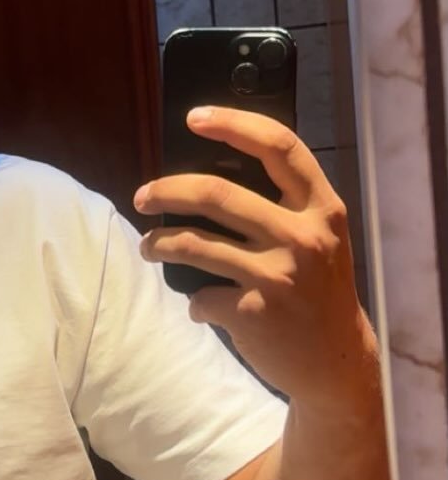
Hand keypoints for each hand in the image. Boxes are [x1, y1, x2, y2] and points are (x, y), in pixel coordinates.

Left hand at [133, 106, 378, 411]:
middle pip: (217, 194)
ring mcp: (278, 276)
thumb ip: (281, 208)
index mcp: (322, 209)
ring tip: (147, 248)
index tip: (194, 116)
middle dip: (166, 191)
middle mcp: (303, 237)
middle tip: (142, 197)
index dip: (235, 123)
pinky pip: (200, 297)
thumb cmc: (317, 290)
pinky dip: (194, 303)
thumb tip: (204, 180)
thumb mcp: (319, 239)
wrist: (337, 363)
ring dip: (158, 245)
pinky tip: (202, 306)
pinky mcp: (254, 312)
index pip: (280, 147)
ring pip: (193, 244)